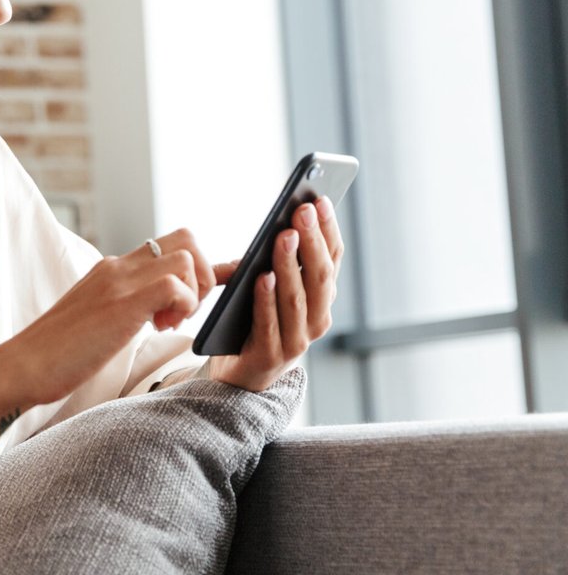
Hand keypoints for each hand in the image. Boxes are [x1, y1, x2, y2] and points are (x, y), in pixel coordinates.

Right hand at [0, 228, 217, 407]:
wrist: (20, 367)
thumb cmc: (56, 354)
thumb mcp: (96, 320)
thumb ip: (123, 308)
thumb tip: (151, 313)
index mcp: (111, 270)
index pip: (167, 246)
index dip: (198, 266)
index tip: (212, 288)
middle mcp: (116, 267)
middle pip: (186, 239)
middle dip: (201, 275)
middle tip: (181, 313)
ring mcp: (119, 281)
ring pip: (186, 258)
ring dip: (192, 293)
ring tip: (166, 324)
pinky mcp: (122, 303)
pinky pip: (174, 285)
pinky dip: (182, 307)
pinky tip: (158, 329)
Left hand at [208, 196, 345, 392]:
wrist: (242, 374)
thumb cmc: (257, 320)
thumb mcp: (275, 288)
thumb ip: (280, 263)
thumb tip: (281, 226)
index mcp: (322, 299)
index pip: (332, 260)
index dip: (327, 230)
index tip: (320, 201)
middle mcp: (317, 320)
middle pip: (318, 276)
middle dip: (312, 240)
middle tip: (302, 210)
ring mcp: (297, 341)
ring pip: (296, 298)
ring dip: (289, 264)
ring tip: (282, 236)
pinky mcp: (269, 355)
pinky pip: (268, 323)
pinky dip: (266, 299)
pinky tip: (261, 276)